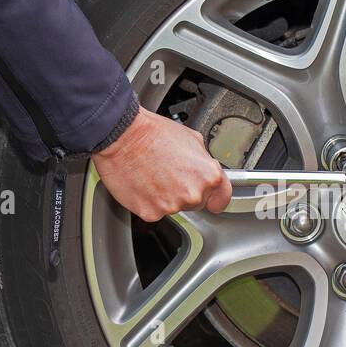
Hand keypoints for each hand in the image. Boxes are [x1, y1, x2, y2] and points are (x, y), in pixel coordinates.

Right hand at [91, 108, 231, 220]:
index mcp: (208, 176)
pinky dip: (148, 201)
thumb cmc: (153, 133)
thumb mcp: (191, 138)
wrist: (123, 136)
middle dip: (185, 191)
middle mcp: (193, 194)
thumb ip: (203, 160)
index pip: (222, 198)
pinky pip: (154, 211)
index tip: (212, 199)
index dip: (216, 197)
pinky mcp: (151, 213)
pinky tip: (144, 183)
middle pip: (196, 202)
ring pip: (174, 207)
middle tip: (169, 173)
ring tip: (153, 174)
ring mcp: (172, 205)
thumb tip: (205, 169)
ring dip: (166, 196)